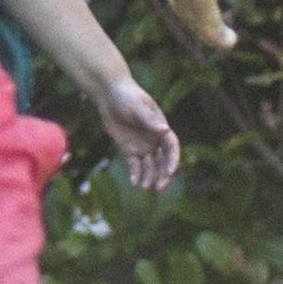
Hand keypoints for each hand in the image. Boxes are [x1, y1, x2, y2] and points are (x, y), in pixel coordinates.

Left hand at [81, 73, 181, 192]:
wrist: (109, 95)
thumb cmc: (127, 97)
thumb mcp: (137, 107)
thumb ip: (149, 120)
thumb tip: (165, 129)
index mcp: (162, 129)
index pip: (172, 148)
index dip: (173, 160)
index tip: (170, 172)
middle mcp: (155, 140)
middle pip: (163, 161)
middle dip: (163, 175)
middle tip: (159, 187)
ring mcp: (143, 146)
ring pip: (150, 166)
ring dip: (149, 177)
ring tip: (144, 187)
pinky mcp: (129, 150)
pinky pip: (135, 166)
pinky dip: (136, 174)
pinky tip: (134, 182)